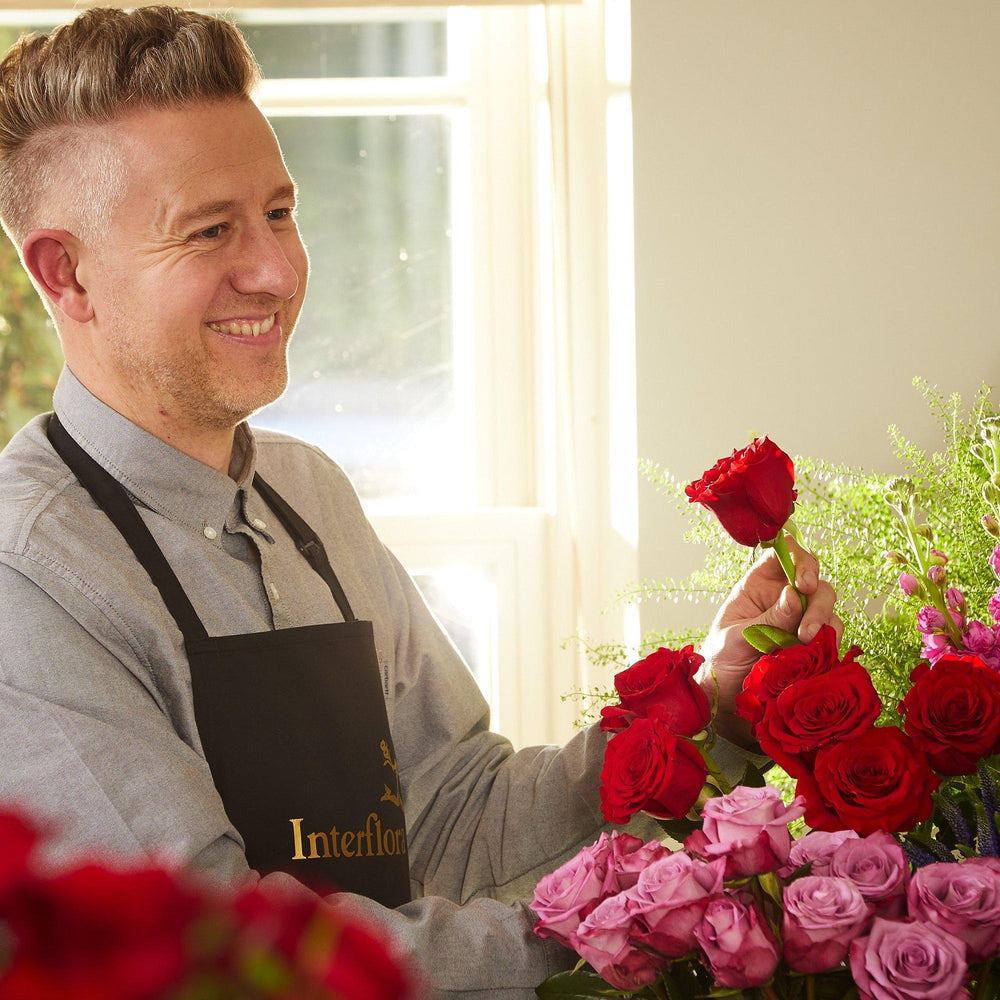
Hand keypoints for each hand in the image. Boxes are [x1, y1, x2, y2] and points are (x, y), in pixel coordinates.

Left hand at [697, 535, 841, 747]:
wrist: (726, 694)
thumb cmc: (723, 659)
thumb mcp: (737, 638)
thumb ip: (766, 619)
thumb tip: (793, 594)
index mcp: (758, 584)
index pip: (784, 554)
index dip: (799, 559)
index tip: (803, 583)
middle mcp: (783, 596)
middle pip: (814, 582)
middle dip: (816, 602)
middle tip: (806, 631)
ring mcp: (800, 618)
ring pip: (828, 608)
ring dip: (823, 624)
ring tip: (805, 646)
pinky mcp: (813, 641)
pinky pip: (832, 634)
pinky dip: (830, 642)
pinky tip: (817, 656)